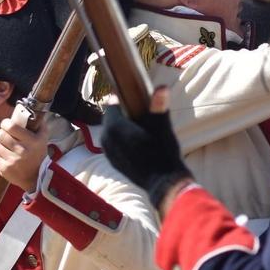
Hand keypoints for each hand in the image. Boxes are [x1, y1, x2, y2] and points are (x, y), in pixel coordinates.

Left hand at [0, 115, 49, 191]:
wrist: (37, 177)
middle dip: (1, 133)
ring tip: (4, 145)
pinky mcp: (5, 168)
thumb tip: (32, 111)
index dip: (6, 123)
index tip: (7, 125)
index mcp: (32, 141)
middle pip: (0, 135)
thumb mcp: (43, 138)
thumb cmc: (39, 155)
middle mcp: (22, 150)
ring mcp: (13, 160)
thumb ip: (39, 124)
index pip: (11, 126)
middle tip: (5, 135)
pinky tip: (2, 154)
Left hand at [102, 88, 191, 207]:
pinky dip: (121, 140)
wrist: (163, 182)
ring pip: (111, 133)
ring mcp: (108, 152)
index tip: (132, 97)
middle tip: (137, 111)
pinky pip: (114, 145)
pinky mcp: (113, 162)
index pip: (112, 107)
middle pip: (111, 120)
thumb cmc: (162, 152)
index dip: (120, 100)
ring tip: (136, 126)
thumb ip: (158, 105)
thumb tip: (161, 86)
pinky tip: (135, 141)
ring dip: (120, 128)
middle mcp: (106, 139)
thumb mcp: (162, 126)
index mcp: (114, 127)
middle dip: (121, 114)